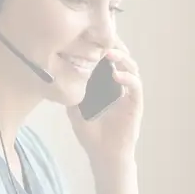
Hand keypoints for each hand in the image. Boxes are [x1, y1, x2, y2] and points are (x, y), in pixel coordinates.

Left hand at [68, 39, 143, 171]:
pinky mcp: (135, 104)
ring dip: (122, 58)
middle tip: (103, 38)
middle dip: (115, 46)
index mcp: (108, 85)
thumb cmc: (91, 135)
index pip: (109, 60)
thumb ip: (73, 92)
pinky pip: (136, 86)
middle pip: (123, 59)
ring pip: (132, 68)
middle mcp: (121, 86)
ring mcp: (129, 95)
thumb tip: (59, 75)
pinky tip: (116, 75)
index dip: (105, 47)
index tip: (93, 37)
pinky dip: (128, 78)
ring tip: (109, 53)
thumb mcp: (75, 109)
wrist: (104, 156)